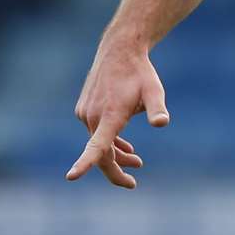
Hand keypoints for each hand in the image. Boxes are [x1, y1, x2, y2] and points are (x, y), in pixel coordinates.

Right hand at [67, 34, 169, 187]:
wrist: (120, 50)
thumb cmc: (140, 72)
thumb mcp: (154, 90)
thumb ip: (156, 109)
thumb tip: (162, 123)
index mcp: (110, 115)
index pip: (96, 145)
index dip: (85, 163)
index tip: (71, 177)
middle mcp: (92, 116)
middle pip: (101, 153)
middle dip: (116, 171)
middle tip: (132, 184)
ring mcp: (85, 113)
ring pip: (99, 142)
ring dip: (115, 154)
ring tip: (136, 162)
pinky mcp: (83, 109)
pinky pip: (96, 132)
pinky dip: (109, 141)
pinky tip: (124, 147)